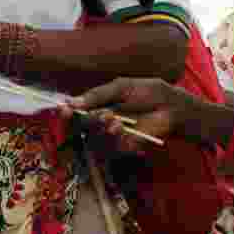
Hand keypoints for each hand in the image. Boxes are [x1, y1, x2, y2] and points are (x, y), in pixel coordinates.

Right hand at [61, 77, 205, 154]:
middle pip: (84, 123)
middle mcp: (104, 119)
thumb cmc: (148, 92)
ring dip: (101, 125)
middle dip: (87, 118)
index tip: (63, 110)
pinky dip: (114, 136)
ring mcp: (113, 134)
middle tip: (91, 112)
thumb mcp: (122, 87)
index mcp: (102, 103)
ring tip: (111, 118)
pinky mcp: (124, 146)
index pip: (79, 109)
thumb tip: (72, 102)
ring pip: (96, 135)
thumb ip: (98, 94)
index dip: (69, 110)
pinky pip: (110, 146)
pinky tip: (120, 128)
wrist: (171, 107)